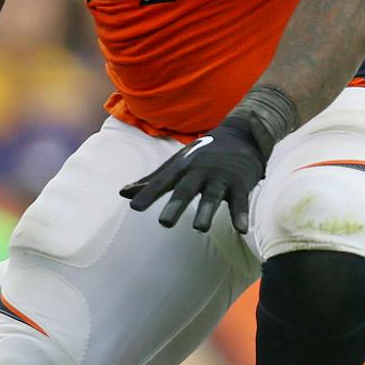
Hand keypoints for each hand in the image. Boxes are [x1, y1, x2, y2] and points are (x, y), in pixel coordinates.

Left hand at [121, 117, 270, 233]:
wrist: (241, 134)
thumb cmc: (203, 154)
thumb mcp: (177, 164)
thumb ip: (152, 181)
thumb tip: (122, 194)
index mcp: (183, 167)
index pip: (163, 182)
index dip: (149, 194)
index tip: (135, 207)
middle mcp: (200, 171)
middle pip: (187, 189)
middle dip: (176, 204)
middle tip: (165, 222)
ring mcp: (221, 177)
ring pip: (213, 195)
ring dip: (207, 211)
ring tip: (200, 228)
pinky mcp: (241, 182)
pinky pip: (241, 200)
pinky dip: (241, 214)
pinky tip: (240, 229)